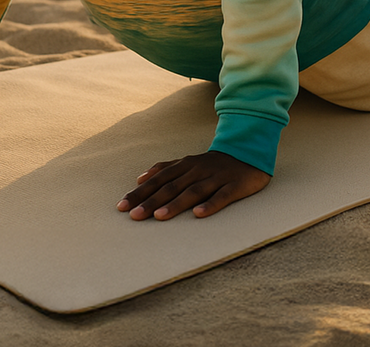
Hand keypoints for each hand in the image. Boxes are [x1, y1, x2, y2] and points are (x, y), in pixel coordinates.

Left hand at [116, 150, 270, 220]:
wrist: (247, 153)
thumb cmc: (211, 164)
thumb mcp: (187, 162)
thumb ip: (165, 168)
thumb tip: (140, 178)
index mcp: (185, 165)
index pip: (158, 180)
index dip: (140, 193)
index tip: (122, 206)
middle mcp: (197, 170)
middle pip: (171, 186)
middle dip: (151, 201)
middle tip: (134, 215)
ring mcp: (215, 177)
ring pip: (193, 191)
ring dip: (175, 204)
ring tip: (159, 216)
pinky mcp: (234, 186)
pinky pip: (221, 196)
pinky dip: (210, 204)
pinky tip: (198, 214)